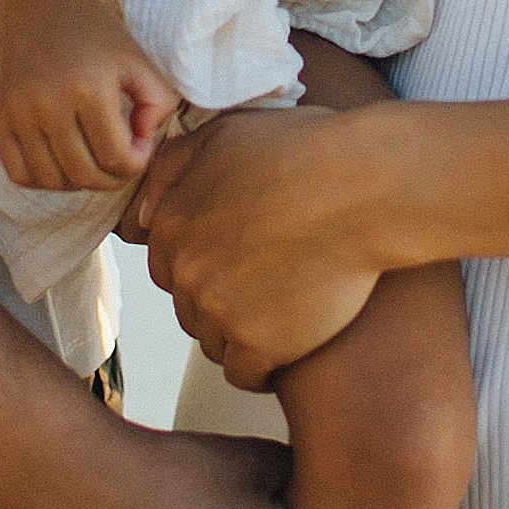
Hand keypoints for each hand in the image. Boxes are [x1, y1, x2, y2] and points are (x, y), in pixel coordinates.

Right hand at [0, 0, 177, 191]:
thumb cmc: (92, 28)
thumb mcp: (136, 58)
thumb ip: (158, 103)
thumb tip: (142, 143)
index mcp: (89, 88)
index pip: (117, 158)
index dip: (137, 163)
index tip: (139, 144)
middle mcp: (49, 105)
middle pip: (85, 175)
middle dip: (112, 178)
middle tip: (119, 158)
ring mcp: (18, 113)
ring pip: (51, 180)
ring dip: (78, 182)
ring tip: (91, 159)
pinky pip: (18, 172)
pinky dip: (43, 179)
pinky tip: (60, 162)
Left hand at [134, 102, 411, 389]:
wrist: (365, 187)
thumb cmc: (306, 151)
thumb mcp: (224, 134)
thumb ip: (171, 169)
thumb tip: (142, 213)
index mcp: (172, 221)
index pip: (166, 263)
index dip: (204, 260)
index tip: (237, 257)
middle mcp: (186, 269)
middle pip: (189, 305)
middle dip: (220, 297)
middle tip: (266, 282)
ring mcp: (219, 310)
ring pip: (213, 341)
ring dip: (239, 333)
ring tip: (281, 313)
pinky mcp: (258, 344)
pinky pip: (244, 374)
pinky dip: (262, 367)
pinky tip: (286, 348)